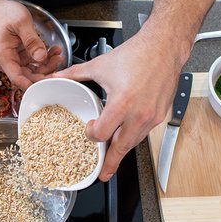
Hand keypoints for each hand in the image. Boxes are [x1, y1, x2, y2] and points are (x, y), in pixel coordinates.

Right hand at [0, 0, 63, 90]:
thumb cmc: (3, 14)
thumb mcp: (21, 23)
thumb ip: (32, 40)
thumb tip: (41, 57)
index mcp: (4, 56)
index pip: (17, 78)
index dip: (33, 85)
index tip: (48, 86)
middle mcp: (7, 62)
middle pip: (27, 77)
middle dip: (45, 73)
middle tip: (59, 64)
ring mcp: (13, 60)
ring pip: (32, 70)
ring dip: (47, 65)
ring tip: (58, 54)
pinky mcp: (19, 57)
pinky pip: (33, 63)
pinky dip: (43, 59)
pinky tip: (53, 51)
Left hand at [53, 30, 188, 180]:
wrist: (163, 47)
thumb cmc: (137, 54)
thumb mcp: (100, 65)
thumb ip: (75, 74)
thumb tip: (57, 77)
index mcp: (122, 103)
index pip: (103, 133)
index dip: (92, 134)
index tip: (89, 130)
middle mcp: (139, 114)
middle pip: (122, 147)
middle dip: (111, 163)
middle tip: (103, 174)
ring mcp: (152, 116)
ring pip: (134, 142)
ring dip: (123, 150)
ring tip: (113, 159)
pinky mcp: (160, 115)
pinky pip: (145, 132)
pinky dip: (134, 136)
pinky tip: (127, 135)